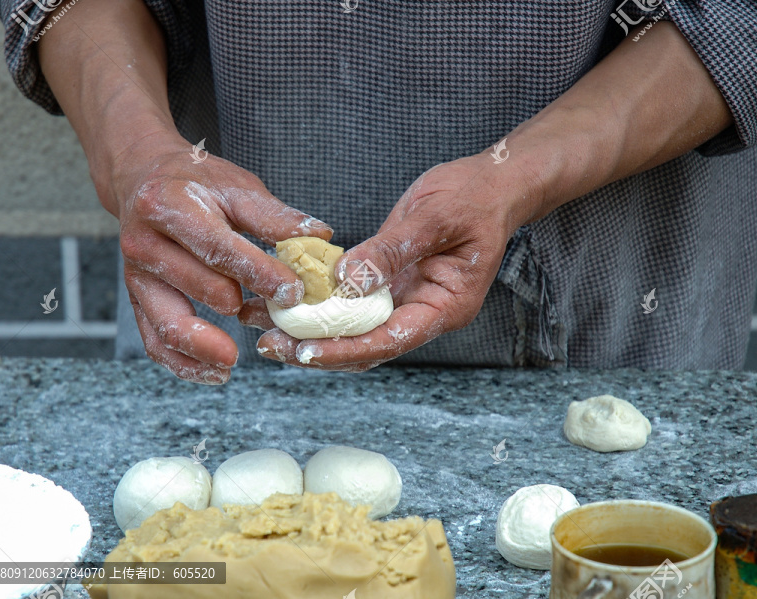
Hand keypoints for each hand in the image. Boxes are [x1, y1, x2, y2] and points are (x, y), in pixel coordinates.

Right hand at [112, 131, 332, 382]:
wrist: (145, 180)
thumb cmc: (197, 185)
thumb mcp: (236, 187)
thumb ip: (273, 217)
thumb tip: (319, 237)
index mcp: (169, 206)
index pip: (217, 246)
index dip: (258, 272)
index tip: (293, 292)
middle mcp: (144, 242)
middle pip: (196, 284)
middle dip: (238, 304)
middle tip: (280, 318)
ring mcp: (135, 275)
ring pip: (168, 322)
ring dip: (204, 347)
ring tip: (235, 361)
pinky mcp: (136, 300)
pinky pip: (155, 341)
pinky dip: (183, 364)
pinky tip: (215, 373)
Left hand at [241, 150, 530, 369]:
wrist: (490, 184)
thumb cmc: (473, 198)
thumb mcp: (434, 217)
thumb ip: (392, 250)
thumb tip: (347, 279)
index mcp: (444, 307)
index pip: (390, 341)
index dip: (346, 350)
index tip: (305, 351)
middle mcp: (423, 312)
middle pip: (367, 346)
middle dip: (319, 351)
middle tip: (270, 346)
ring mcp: (406, 301)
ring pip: (355, 331)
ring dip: (313, 333)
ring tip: (266, 330)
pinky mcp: (390, 284)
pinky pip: (352, 303)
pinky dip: (321, 305)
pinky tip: (287, 300)